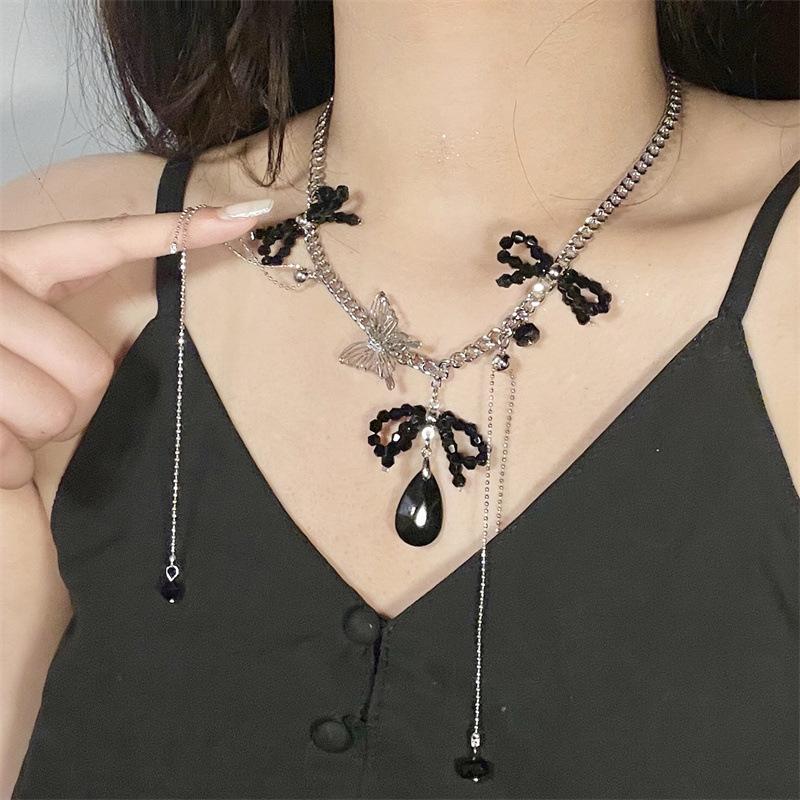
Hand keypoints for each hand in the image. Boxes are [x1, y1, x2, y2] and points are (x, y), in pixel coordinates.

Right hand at [0, 200, 272, 488]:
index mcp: (11, 263)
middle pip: (92, 372)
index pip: (103, 241)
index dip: (178, 230)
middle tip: (30, 400)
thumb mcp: (23, 338)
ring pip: (58, 414)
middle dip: (75, 403)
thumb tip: (126, 352)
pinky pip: (11, 458)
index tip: (248, 216)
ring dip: (35, 434)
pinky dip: (3, 467)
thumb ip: (67, 327)